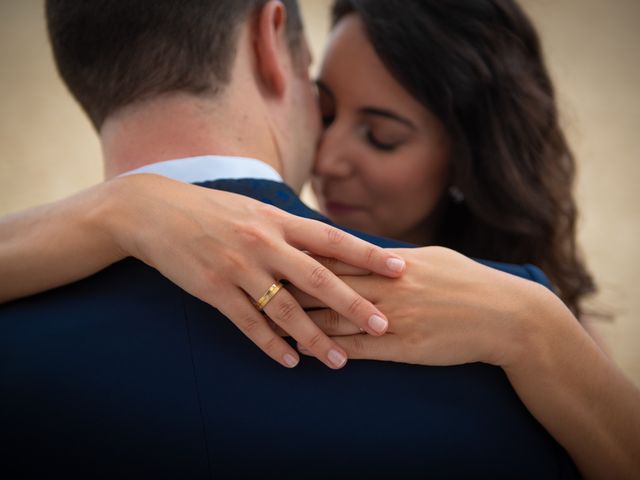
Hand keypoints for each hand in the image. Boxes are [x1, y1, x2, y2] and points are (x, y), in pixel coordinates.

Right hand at [98, 174, 405, 368]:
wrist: (155, 211)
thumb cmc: (212, 210)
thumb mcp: (255, 208)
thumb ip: (289, 228)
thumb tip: (328, 243)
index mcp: (278, 220)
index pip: (332, 239)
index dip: (368, 254)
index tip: (400, 268)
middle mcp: (263, 242)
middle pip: (318, 278)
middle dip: (354, 304)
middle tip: (385, 326)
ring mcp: (238, 266)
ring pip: (285, 309)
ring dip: (314, 337)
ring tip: (340, 361)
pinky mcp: (213, 288)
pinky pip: (247, 323)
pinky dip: (270, 345)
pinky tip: (290, 362)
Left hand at [294, 246, 546, 368]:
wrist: (503, 316)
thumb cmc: (468, 282)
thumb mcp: (432, 258)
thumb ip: (396, 257)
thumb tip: (370, 252)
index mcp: (394, 262)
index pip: (339, 257)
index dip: (304, 256)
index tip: (276, 253)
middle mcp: (389, 287)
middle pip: (328, 285)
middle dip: (290, 284)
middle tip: (259, 281)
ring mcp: (394, 318)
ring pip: (335, 318)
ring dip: (300, 320)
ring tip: (270, 319)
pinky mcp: (402, 347)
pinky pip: (357, 349)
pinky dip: (328, 349)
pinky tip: (307, 350)